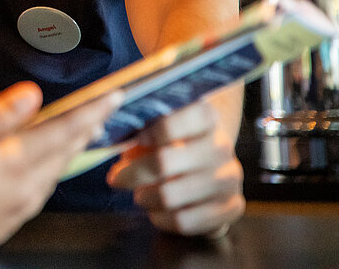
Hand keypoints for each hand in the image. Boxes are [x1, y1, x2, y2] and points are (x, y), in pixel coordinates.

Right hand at [0, 82, 119, 268]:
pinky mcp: (9, 222)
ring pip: (56, 172)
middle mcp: (25, 189)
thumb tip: (31, 95)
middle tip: (104, 109)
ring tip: (81, 132)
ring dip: (71, 149)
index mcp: (13, 164)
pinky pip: (41, 190)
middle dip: (87, 128)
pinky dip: (53, 169)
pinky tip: (45, 164)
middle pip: (66, 153)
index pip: (64, 130)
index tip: (114, 96)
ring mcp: (19, 209)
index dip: (91, 110)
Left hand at [106, 98, 244, 235]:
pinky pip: (184, 220)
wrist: (205, 175)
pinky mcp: (232, 207)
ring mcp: (230, 178)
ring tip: (140, 195)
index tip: (137, 138)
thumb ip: (137, 130)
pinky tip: (156, 212)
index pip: (183, 117)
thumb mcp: (155, 132)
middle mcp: (222, 146)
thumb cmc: (170, 148)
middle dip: (133, 174)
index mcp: (206, 118)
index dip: (157, 129)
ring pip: (170, 195)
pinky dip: (161, 218)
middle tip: (118, 178)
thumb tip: (106, 134)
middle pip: (164, 162)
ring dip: (145, 198)